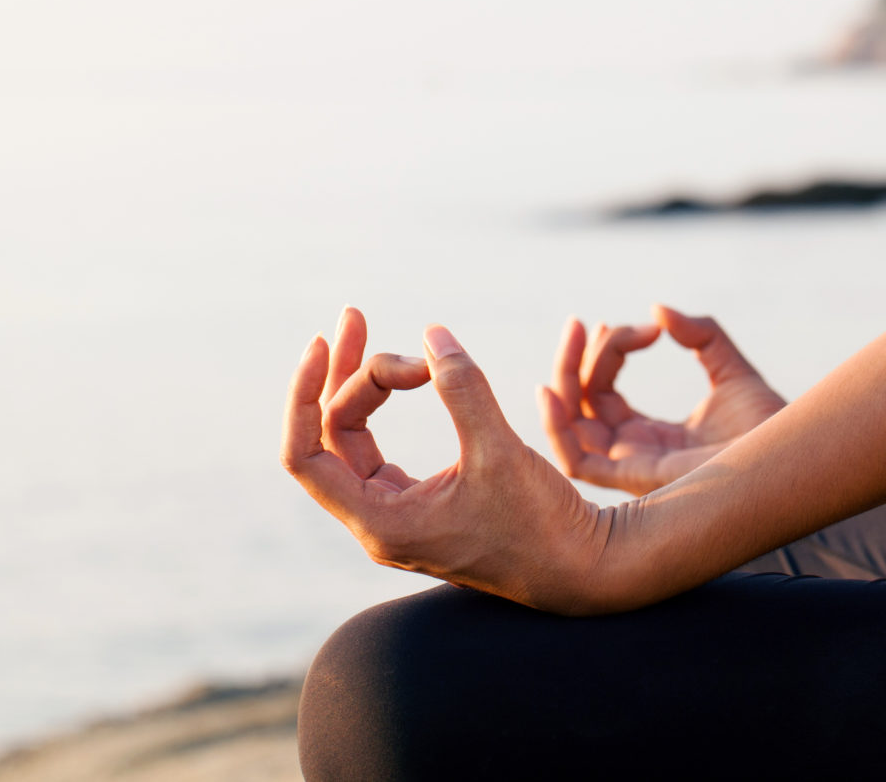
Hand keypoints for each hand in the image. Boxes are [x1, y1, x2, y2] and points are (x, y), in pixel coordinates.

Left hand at [282, 307, 609, 613]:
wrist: (582, 569)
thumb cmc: (542, 524)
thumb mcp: (499, 451)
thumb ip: (463, 390)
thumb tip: (432, 335)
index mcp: (381, 522)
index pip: (303, 456)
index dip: (303, 396)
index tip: (323, 343)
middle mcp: (378, 522)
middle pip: (331, 435)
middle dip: (346, 373)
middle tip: (358, 316)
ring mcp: (398, 514)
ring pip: (355, 439)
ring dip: (367, 384)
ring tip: (398, 341)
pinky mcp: (422, 505)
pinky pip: (381, 449)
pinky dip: (387, 407)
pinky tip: (414, 376)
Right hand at [539, 305, 785, 495]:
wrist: (794, 452)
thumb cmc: (770, 425)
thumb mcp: (731, 368)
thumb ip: (701, 335)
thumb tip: (659, 310)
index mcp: (652, 435)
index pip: (605, 393)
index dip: (611, 352)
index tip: (646, 328)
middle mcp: (635, 454)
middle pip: (580, 409)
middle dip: (573, 361)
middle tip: (580, 322)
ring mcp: (632, 467)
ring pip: (571, 429)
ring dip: (562, 381)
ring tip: (573, 335)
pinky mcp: (637, 478)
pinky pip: (576, 462)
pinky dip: (555, 427)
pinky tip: (552, 389)